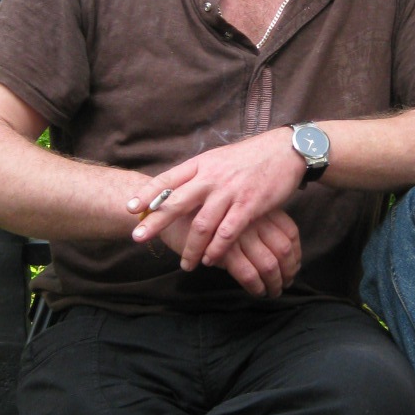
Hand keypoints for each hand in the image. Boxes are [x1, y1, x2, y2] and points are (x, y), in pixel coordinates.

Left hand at [128, 130, 306, 273]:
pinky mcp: (249, 205)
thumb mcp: (218, 159)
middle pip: (176, 202)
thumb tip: (175, 189)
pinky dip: (216, 249)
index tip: (130, 208)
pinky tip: (210, 260)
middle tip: (138, 237)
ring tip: (185, 264)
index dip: (147, 194)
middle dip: (155, 222)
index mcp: (201, 164)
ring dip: (191, 247)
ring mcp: (229, 191)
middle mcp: (211, 177)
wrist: (285, 150)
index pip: (168, 179)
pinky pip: (227, 233)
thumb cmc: (249, 158)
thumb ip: (198, 175)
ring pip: (201, 224)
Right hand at [154, 205, 301, 297]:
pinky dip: (255, 287)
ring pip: (269, 264)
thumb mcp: (229, 204)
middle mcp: (252, 218)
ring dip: (273, 283)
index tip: (292, 268)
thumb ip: (248, 217)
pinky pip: (248, 274)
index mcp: (257, 206)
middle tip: (285, 284)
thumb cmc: (195, 206)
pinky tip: (256, 292)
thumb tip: (266, 239)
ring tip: (271, 292)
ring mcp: (239, 234)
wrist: (162, 204)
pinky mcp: (223, 250)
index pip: (290, 232)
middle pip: (284, 250)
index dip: (295, 254)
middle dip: (288, 272)